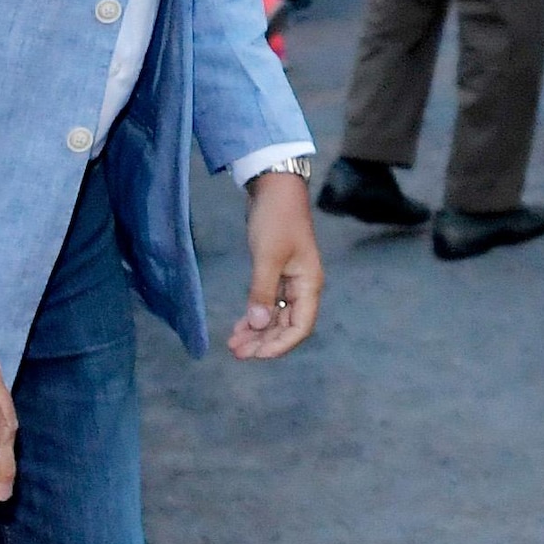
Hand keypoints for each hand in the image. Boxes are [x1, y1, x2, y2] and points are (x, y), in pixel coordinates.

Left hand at [227, 168, 322, 358]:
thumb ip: (263, 292)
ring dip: (257, 333)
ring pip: (275, 318)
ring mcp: (289, 283)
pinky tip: (239, 327)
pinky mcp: (275, 275)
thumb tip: (259, 325)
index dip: (280, 345)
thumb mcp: (268, 256)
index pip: (300, 327)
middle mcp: (302, 288)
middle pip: (286, 327)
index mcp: (309, 285)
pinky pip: (268, 305)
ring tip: (234, 344)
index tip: (256, 354)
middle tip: (237, 353)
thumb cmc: (277, 219)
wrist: (274, 189)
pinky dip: (254, 317)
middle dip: (263, 342)